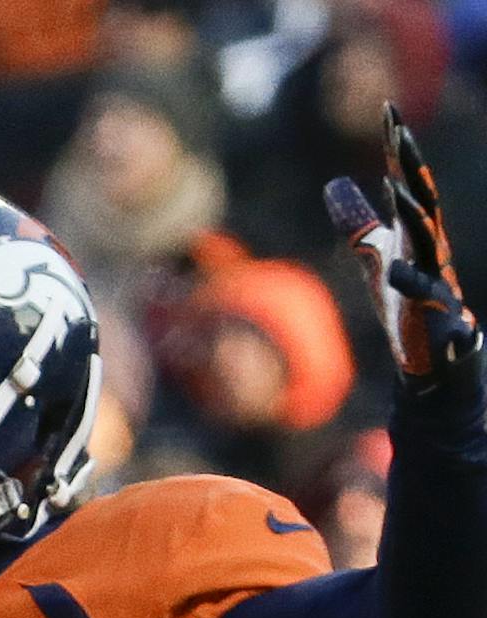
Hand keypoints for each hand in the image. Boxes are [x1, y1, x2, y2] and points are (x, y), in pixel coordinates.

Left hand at [325, 103, 481, 384]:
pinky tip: (401, 277)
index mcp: (416, 234)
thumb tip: (335, 183)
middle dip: (412, 170)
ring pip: (430, 249)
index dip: (398, 149)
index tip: (389, 109)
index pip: (409, 184)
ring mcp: (438, 283)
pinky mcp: (440, 320)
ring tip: (401, 195)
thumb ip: (357, 221)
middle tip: (398, 136)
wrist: (436, 350)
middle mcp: (430, 252)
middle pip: (423, 204)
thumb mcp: (375, 255)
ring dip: (417, 221)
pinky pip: (433, 304)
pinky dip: (421, 291)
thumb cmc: (407, 297)